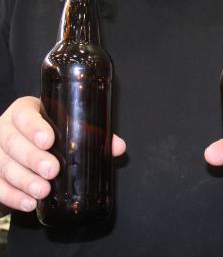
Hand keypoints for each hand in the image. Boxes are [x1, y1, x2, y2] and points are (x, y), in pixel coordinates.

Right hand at [0, 96, 125, 212]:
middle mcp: (5, 129)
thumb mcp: (66, 126)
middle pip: (12, 142)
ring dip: (24, 180)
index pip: (25, 115)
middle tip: (52, 170)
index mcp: (26, 111)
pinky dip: (12, 196)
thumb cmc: (50, 130)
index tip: (49, 140)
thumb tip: (118, 147)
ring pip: (3, 165)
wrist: (24, 144)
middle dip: (32, 158)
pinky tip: (29, 203)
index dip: (34, 127)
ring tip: (43, 191)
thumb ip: (91, 134)